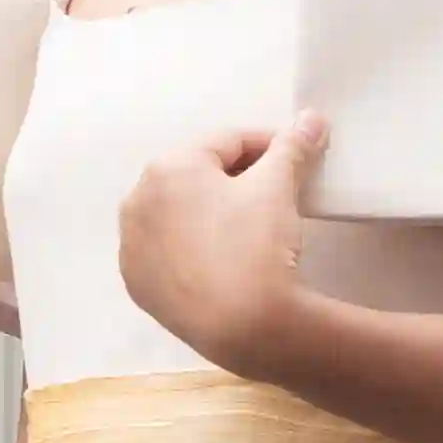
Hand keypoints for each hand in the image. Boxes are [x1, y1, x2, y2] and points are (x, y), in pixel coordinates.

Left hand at [119, 112, 320, 377]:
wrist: (242, 324)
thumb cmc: (257, 243)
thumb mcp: (278, 186)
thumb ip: (292, 147)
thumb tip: (311, 118)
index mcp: (167, 168)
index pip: (226, 141)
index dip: (268, 144)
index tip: (296, 155)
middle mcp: (136, 201)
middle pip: (196, 175)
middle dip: (237, 175)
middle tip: (276, 189)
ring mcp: (131, 245)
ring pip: (178, 213)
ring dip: (211, 209)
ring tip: (250, 223)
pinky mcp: (136, 283)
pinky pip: (167, 251)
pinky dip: (192, 245)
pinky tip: (221, 256)